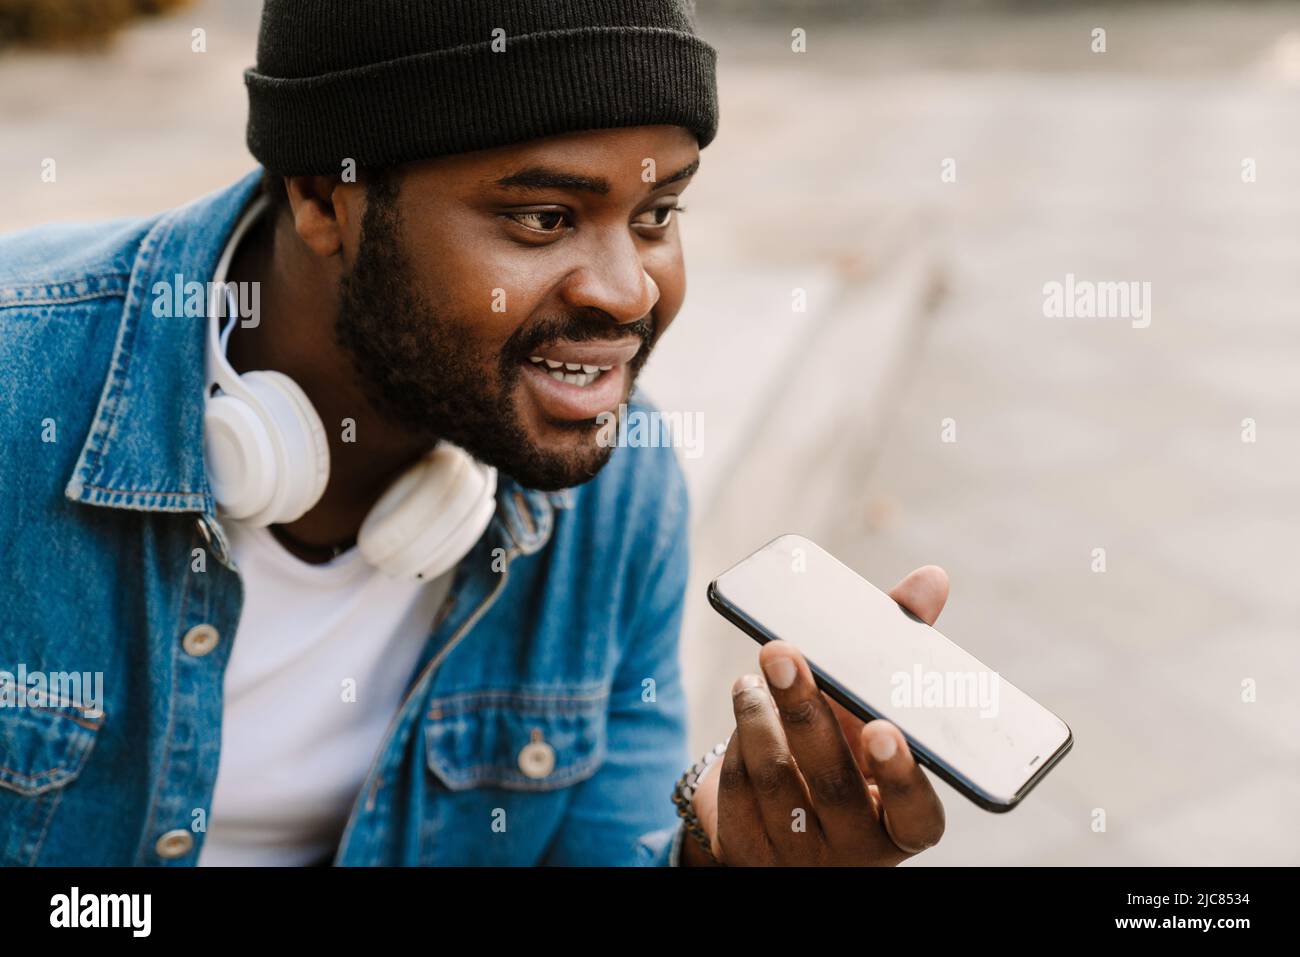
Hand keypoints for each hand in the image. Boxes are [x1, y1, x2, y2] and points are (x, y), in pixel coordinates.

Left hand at [685, 565, 948, 865]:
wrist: (785, 813)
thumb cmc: (848, 752)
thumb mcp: (874, 712)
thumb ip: (900, 650)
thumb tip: (931, 578)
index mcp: (905, 822)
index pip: (914, 812)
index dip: (902, 775)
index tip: (883, 728)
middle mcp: (856, 849)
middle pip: (831, 783)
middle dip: (803, 711)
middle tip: (781, 653)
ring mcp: (799, 855)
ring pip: (774, 780)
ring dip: (758, 716)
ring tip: (756, 675)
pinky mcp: (748, 849)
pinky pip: (737, 789)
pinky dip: (737, 739)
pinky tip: (746, 703)